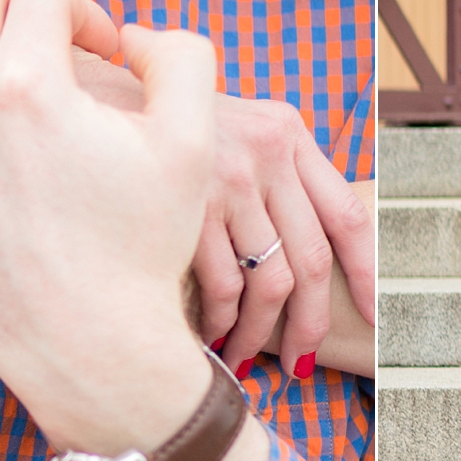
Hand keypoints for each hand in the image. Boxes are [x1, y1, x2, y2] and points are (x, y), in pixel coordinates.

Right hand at [69, 56, 374, 379]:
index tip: (376, 318)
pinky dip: (219, 321)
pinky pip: (222, 286)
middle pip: (313, 261)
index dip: (368, 275)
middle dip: (310, 324)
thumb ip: (271, 172)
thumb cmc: (158, 126)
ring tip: (244, 356)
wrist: (85, 97)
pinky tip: (207, 336)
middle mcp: (267, 149)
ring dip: (258, 333)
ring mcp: (228, 177)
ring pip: (269, 283)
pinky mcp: (187, 204)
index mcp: (287, 131)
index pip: (349, 214)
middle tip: (301, 363)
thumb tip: (306, 251)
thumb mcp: (229, 126)